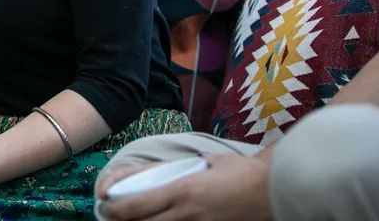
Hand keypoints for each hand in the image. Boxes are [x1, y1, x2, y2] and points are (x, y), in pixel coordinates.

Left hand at [96, 154, 270, 220]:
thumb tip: (152, 173)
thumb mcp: (204, 163)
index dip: (113, 210)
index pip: (135, 206)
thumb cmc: (240, 172)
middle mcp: (185, 214)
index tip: (103, 206)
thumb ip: (177, 170)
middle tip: (113, 218)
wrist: (275, 189)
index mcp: (181, 191)